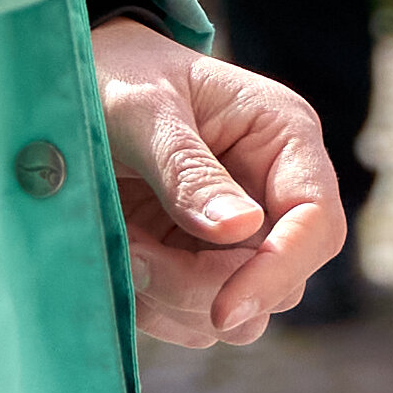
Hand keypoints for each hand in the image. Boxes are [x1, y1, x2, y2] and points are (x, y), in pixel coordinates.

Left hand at [93, 19, 346, 346]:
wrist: (78, 83)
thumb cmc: (115, 75)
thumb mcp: (142, 110)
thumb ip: (186, 168)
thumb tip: (240, 230)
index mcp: (284, 137)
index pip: (315, 222)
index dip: (278, 272)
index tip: (223, 310)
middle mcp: (275, 191)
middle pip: (279, 281)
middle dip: (203, 288)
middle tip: (132, 255)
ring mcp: (243, 234)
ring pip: (242, 313)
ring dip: (174, 301)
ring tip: (121, 246)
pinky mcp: (205, 262)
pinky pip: (198, 317)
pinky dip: (156, 308)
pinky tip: (121, 260)